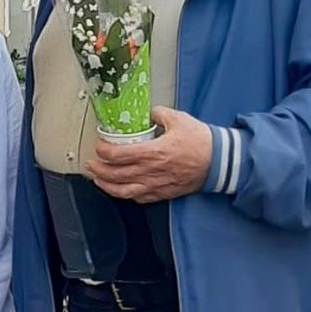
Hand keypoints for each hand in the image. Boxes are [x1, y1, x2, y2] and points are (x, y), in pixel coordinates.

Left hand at [86, 106, 212, 202]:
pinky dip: (125, 195)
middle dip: (98, 169)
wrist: (220, 163)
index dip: (103, 151)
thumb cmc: (201, 142)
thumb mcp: (179, 119)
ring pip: (123, 191)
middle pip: (115, 175)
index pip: (117, 155)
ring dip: (106, 186)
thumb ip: (159, 114)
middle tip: (90, 163)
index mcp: (152, 152)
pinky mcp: (163, 193)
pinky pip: (139, 198)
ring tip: (97, 179)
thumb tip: (148, 113)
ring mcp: (156, 185)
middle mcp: (150, 171)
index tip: (98, 145)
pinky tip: (120, 189)